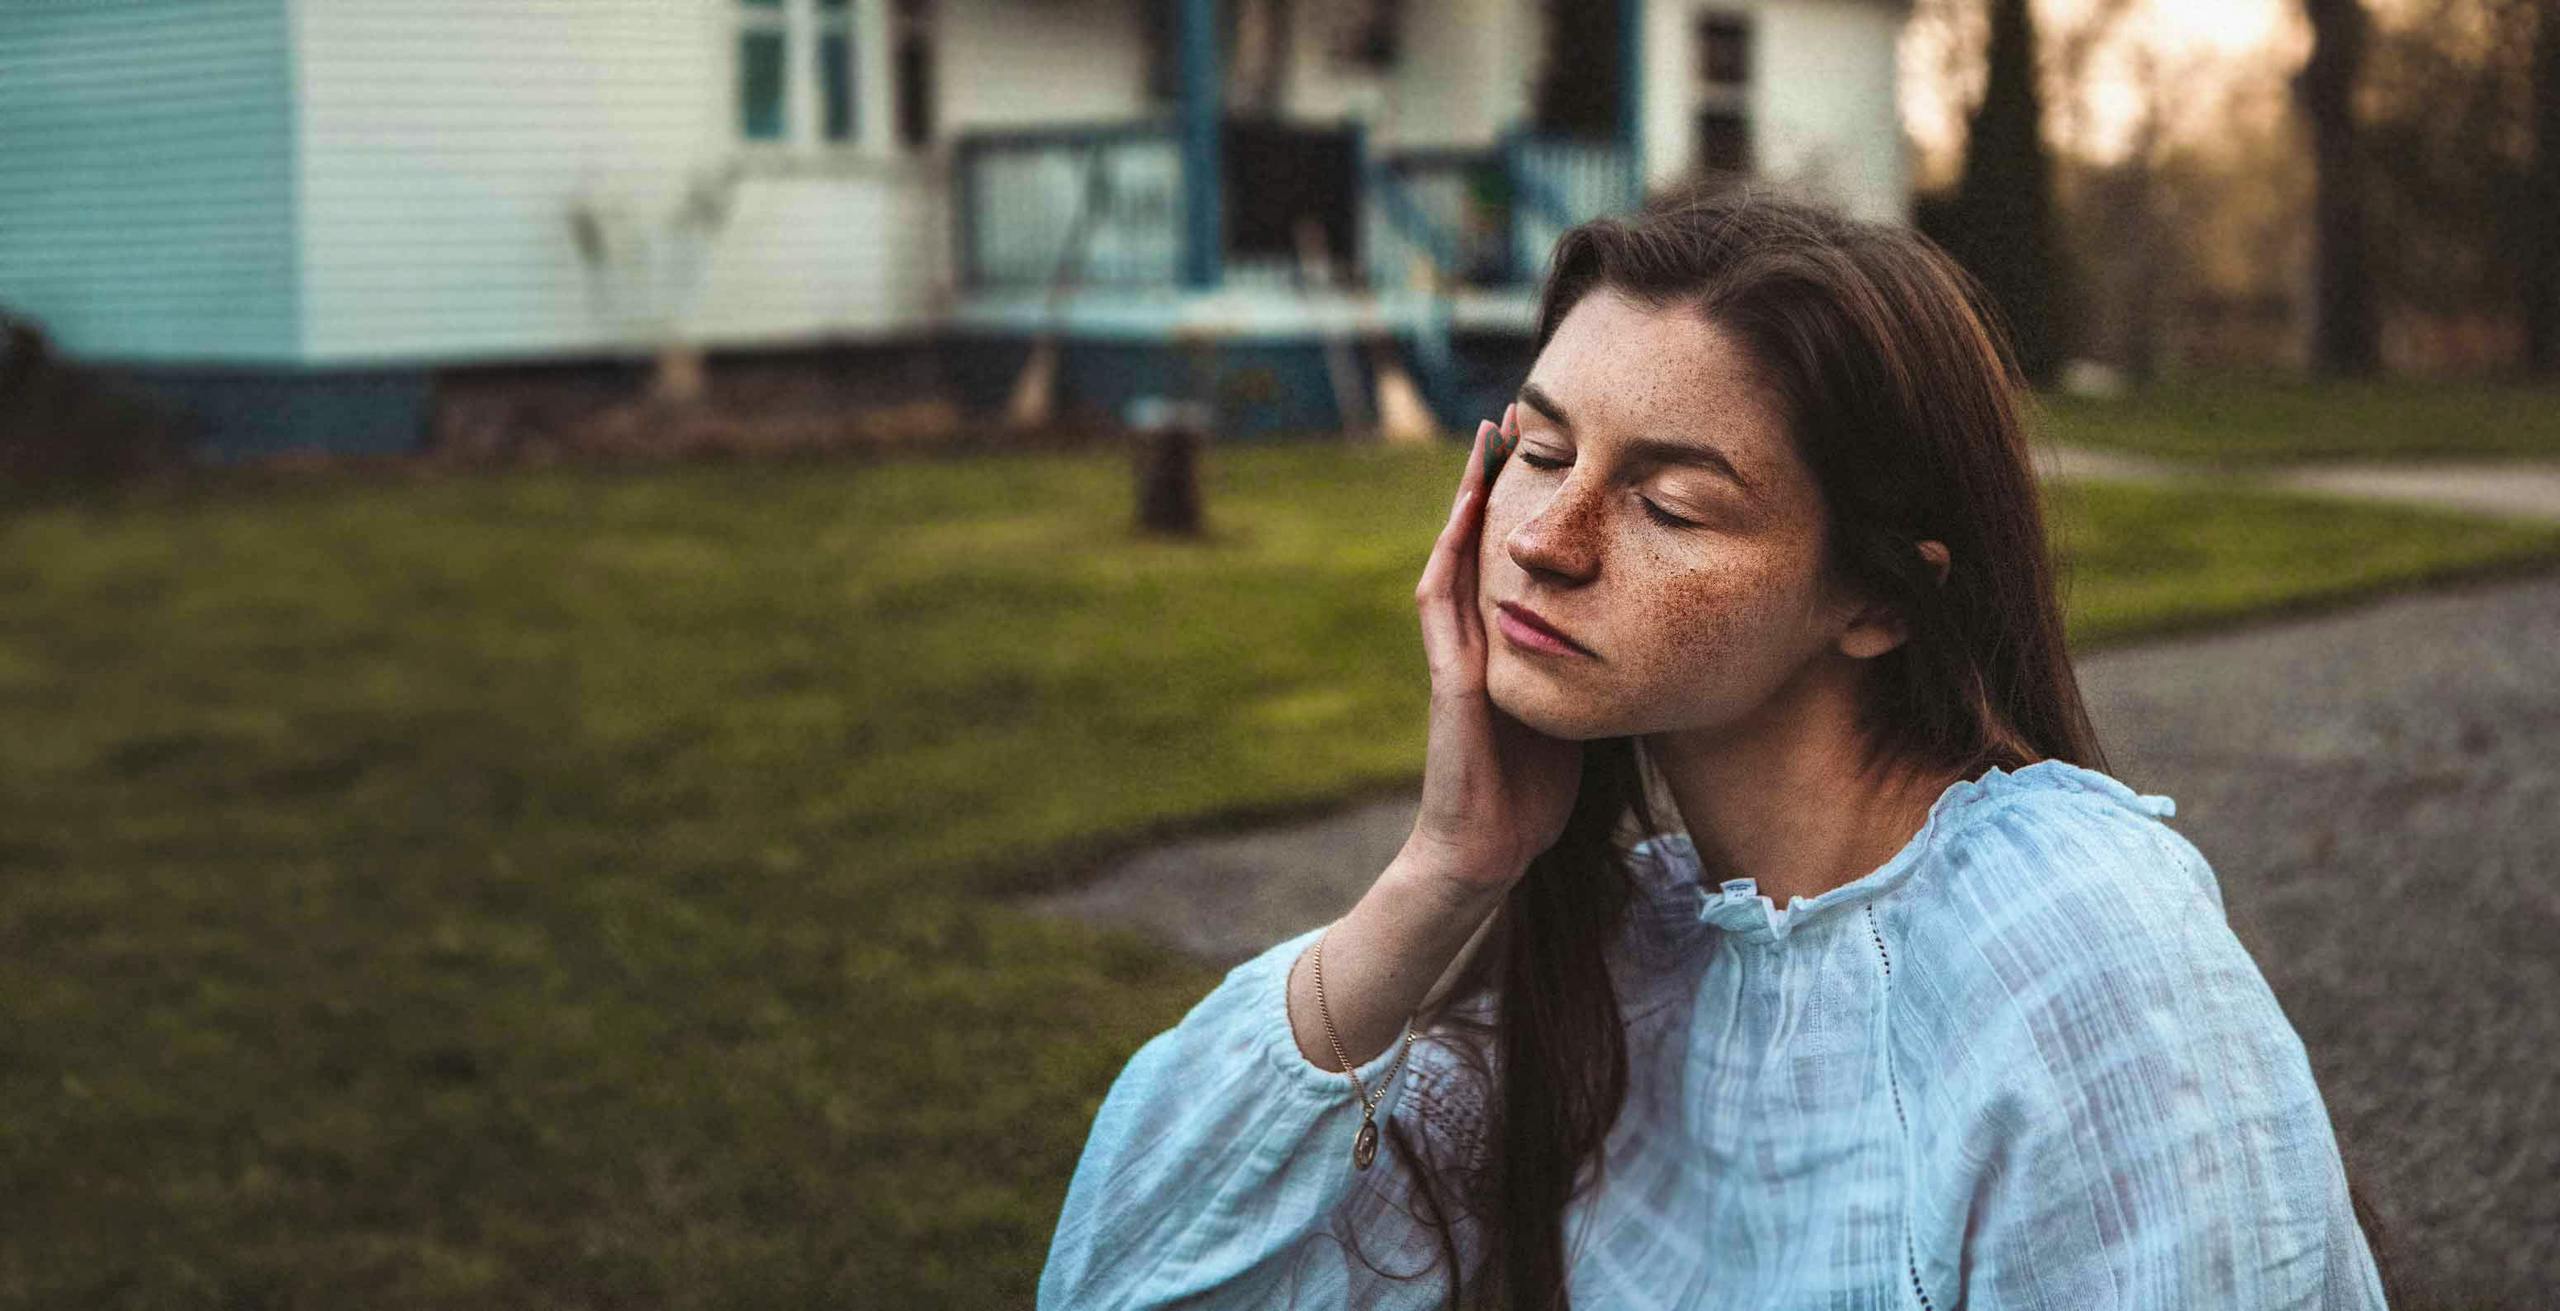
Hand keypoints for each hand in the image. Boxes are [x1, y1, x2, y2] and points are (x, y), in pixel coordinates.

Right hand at [1404, 403, 1584, 900]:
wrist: (1489, 851)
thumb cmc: (1535, 789)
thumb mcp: (1579, 706)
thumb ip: (1595, 664)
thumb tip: (1653, 626)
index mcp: (1506, 640)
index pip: (1513, 556)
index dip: (1526, 502)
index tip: (1553, 446)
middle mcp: (1476, 637)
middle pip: (1478, 539)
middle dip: (1493, 478)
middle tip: (1514, 414)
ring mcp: (1456, 656)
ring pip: (1454, 557)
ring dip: (1465, 499)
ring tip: (1486, 443)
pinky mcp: (1450, 681)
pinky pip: (1444, 606)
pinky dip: (1450, 556)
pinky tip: (1462, 516)